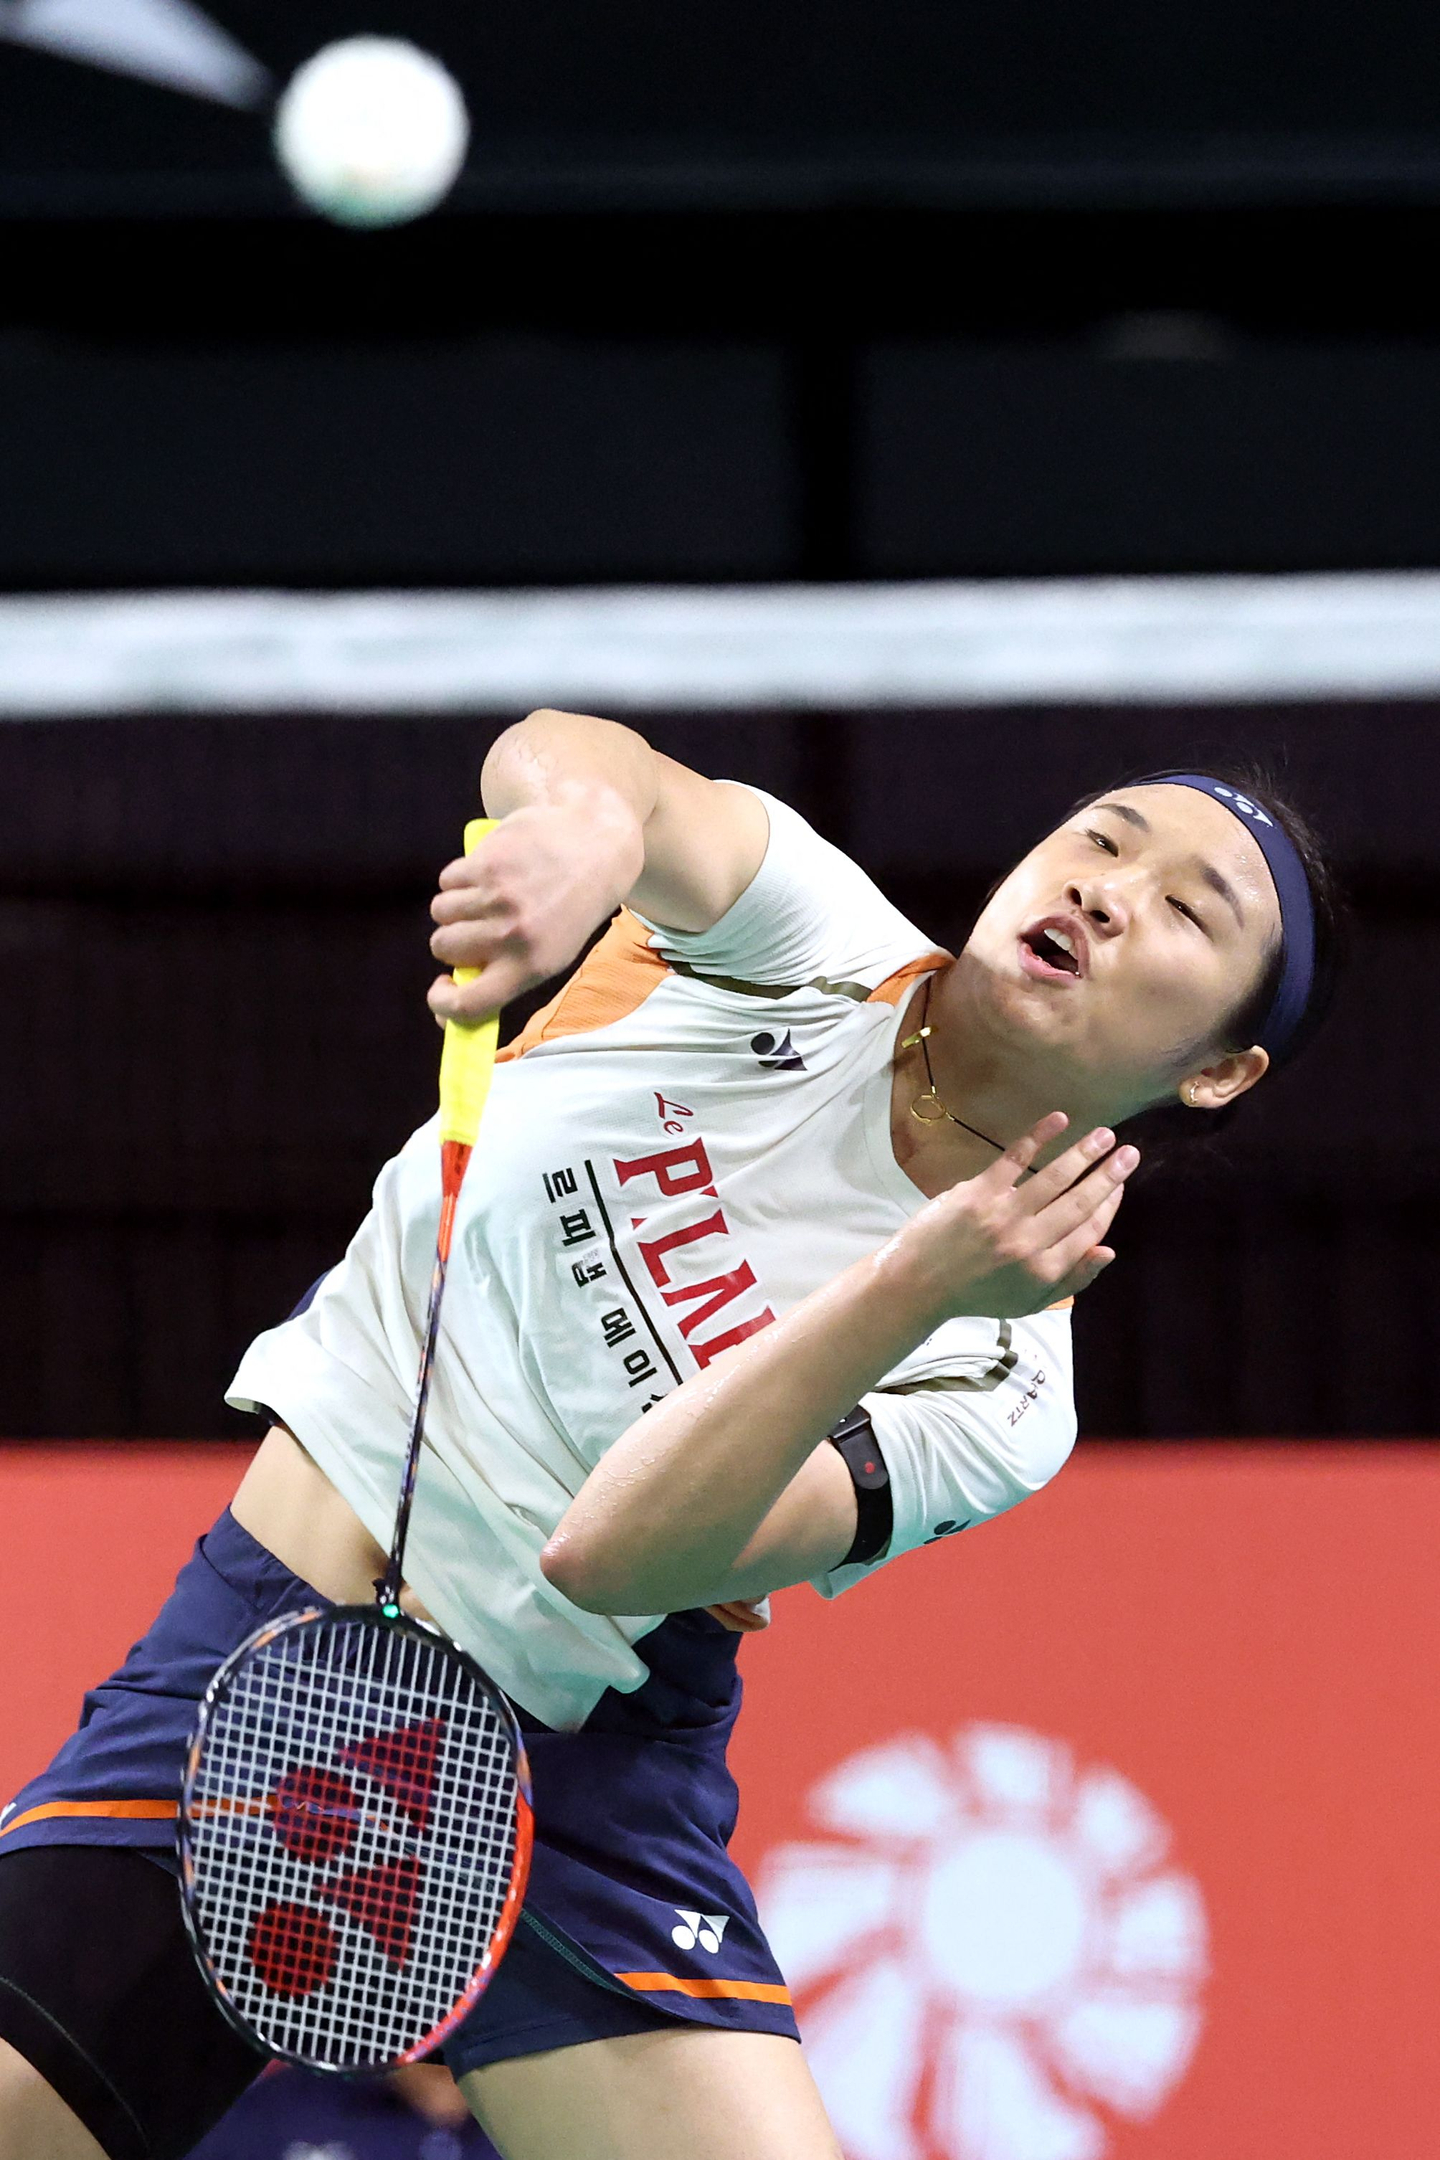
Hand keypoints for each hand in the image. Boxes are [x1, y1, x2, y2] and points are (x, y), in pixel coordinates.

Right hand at [427, 793, 643, 1022]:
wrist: (599, 847)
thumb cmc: (573, 908)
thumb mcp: (553, 953)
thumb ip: (506, 972)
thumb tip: (457, 989)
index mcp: (530, 967)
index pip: (467, 1004)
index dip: (442, 1003)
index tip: (440, 988)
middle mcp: (511, 935)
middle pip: (443, 947)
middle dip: (451, 939)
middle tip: (475, 927)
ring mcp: (497, 896)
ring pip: (441, 911)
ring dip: (454, 907)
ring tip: (483, 897)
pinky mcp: (488, 861)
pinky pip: (447, 879)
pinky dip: (459, 878)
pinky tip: (486, 873)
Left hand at [897, 1114, 1137, 1320]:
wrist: (919, 1283)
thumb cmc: (978, 1294)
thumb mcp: (1030, 1303)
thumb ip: (1072, 1280)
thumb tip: (1109, 1250)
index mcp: (1044, 1271)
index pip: (1089, 1231)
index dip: (1109, 1205)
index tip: (1120, 1184)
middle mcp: (1028, 1242)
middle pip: (1079, 1202)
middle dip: (1109, 1175)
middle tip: (1130, 1152)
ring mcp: (1003, 1215)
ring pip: (1054, 1178)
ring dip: (1084, 1153)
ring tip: (1105, 1135)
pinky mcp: (978, 1193)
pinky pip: (1015, 1159)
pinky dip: (1039, 1136)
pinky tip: (1060, 1120)